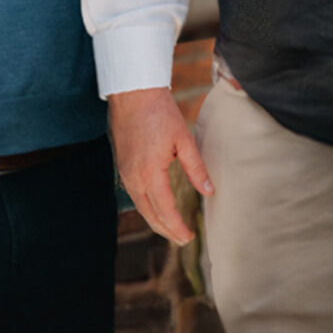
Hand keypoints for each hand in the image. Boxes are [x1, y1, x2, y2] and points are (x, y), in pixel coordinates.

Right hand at [108, 86, 211, 245]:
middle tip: (182, 240)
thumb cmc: (160, 112)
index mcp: (150, 173)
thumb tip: (209, 191)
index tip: (189, 238)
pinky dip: (147, 207)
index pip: (165, 211)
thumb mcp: (184, 140)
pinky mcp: (123, 165)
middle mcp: (133, 177)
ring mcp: (125, 172)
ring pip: (140, 206)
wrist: (132, 92)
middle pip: (150, 214)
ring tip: (171, 231)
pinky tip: (156, 208)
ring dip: (156, 221)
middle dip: (166, 230)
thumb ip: (196, 168)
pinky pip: (134, 194)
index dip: (177, 227)